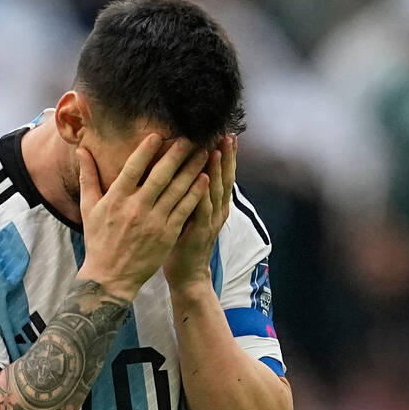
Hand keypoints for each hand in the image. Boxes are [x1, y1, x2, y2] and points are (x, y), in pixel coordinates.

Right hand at [77, 134, 209, 299]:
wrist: (110, 277)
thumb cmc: (98, 241)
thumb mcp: (88, 208)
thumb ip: (88, 177)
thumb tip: (82, 149)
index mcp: (116, 198)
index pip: (133, 167)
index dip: (147, 149)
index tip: (159, 134)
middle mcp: (136, 207)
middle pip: (160, 174)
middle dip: (177, 154)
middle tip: (190, 137)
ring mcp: (154, 221)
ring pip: (177, 189)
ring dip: (192, 168)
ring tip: (203, 152)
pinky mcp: (167, 234)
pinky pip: (184, 208)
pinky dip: (195, 193)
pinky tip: (204, 179)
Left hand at [165, 134, 235, 293]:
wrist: (187, 275)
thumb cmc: (183, 243)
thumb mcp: (189, 213)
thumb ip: (189, 193)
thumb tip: (181, 169)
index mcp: (214, 205)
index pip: (222, 175)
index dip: (225, 155)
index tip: (225, 134)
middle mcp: (217, 211)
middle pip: (225, 178)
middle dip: (227, 156)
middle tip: (227, 134)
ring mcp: (211, 222)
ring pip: (216, 190)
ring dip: (218, 169)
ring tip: (218, 148)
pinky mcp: (200, 232)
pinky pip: (203, 210)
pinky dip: (205, 194)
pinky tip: (206, 178)